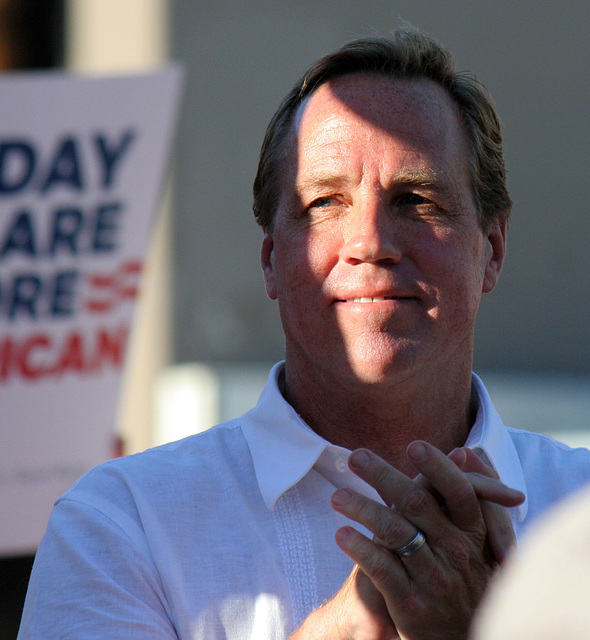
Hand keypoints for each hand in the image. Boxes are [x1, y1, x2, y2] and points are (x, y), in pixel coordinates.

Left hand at [327, 442, 522, 639]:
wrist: (461, 638)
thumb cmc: (463, 575)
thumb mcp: (475, 538)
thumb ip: (465, 495)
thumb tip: (465, 450)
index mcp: (472, 532)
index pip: (459, 491)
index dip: (438, 467)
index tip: (413, 445)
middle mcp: (456, 552)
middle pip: (417, 504)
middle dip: (384, 476)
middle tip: (355, 457)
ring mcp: (434, 579)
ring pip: (396, 533)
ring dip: (363, 508)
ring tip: (337, 496)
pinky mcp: (411, 604)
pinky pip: (383, 569)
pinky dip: (361, 549)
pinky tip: (341, 534)